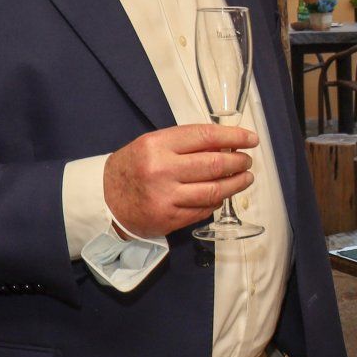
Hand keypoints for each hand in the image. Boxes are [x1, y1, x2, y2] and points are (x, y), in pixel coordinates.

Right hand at [103, 123, 257, 237]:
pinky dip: (217, 201)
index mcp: (157, 145)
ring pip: (214, 190)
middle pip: (214, 165)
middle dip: (238, 162)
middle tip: (247, 161)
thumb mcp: (153, 144)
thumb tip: (226, 143)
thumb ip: (186, 142)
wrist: (105, 198)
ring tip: (245, 178)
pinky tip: (222, 195)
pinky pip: (203, 210)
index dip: (234, 137)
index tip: (251, 139)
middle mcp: (161, 170)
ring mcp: (165, 197)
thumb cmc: (133, 166)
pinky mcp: (168, 219)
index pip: (206, 137)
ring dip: (236, 184)